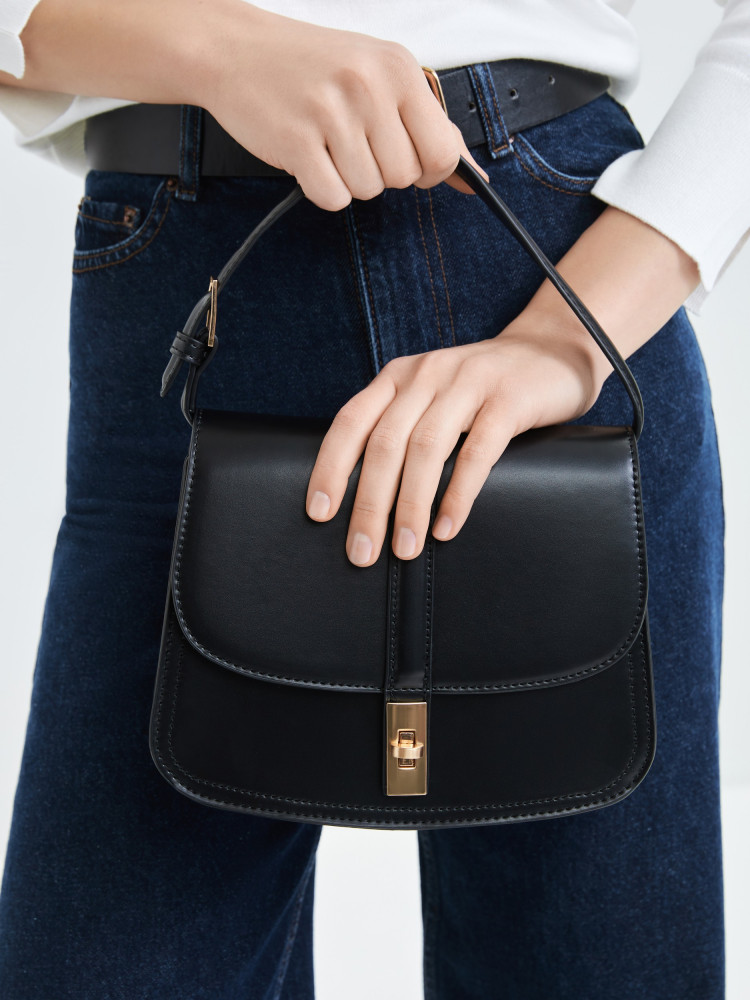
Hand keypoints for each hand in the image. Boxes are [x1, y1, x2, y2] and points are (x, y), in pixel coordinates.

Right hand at [203, 3, 488, 208]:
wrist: (235, 49)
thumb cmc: (312, 67)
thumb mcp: (379, 76)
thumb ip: (428, 125)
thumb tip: (475, 181)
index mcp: (399, 69)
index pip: (443, 152)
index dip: (427, 170)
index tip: (406, 159)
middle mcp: (369, 86)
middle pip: (404, 177)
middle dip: (381, 173)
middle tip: (352, 142)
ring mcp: (332, 113)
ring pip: (368, 191)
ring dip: (348, 180)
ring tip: (326, 143)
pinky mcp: (297, 141)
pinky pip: (333, 198)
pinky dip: (321, 188)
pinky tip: (308, 156)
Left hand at [304, 200, 703, 566]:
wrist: (553, 350)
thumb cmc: (483, 388)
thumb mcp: (431, 396)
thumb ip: (400, 426)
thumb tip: (362, 496)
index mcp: (398, 377)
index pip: (350, 423)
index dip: (330, 468)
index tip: (319, 514)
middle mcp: (426, 375)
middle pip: (384, 444)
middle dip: (369, 504)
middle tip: (361, 552)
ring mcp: (468, 384)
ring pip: (426, 449)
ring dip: (410, 505)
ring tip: (404, 548)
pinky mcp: (508, 400)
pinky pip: (477, 452)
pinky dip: (458, 493)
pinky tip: (447, 526)